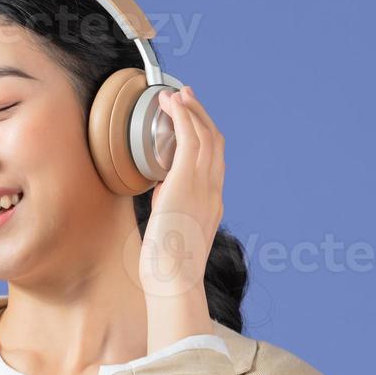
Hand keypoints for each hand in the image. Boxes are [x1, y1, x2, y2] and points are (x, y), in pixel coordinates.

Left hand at [138, 86, 225, 303]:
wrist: (173, 279)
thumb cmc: (168, 265)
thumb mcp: (173, 229)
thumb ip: (171, 206)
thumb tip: (161, 189)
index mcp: (212, 203)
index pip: (214, 160)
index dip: (205, 135)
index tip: (191, 120)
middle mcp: (213, 190)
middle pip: (214, 141)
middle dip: (200, 115)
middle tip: (185, 97)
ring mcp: (203, 185)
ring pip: (204, 135)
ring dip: (189, 110)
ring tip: (173, 95)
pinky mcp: (186, 182)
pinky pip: (188, 140)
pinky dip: (181, 118)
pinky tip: (170, 106)